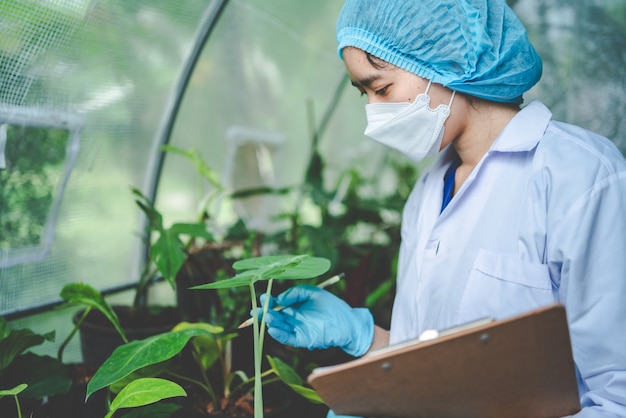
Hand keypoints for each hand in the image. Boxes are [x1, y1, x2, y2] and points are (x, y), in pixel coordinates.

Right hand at [257, 285, 373, 356]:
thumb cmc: (331, 305)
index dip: (269, 302)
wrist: (347, 321)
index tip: (263, 298)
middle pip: (274, 316)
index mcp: (294, 306)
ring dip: (271, 323)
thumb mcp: (312, 293)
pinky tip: (272, 329)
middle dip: (264, 313)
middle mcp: (293, 318)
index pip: (277, 304)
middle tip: (256, 311)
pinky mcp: (302, 339)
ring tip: (267, 316)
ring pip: (279, 327)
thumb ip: (296, 293)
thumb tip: (280, 297)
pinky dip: (279, 335)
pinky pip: (287, 338)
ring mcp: (297, 329)